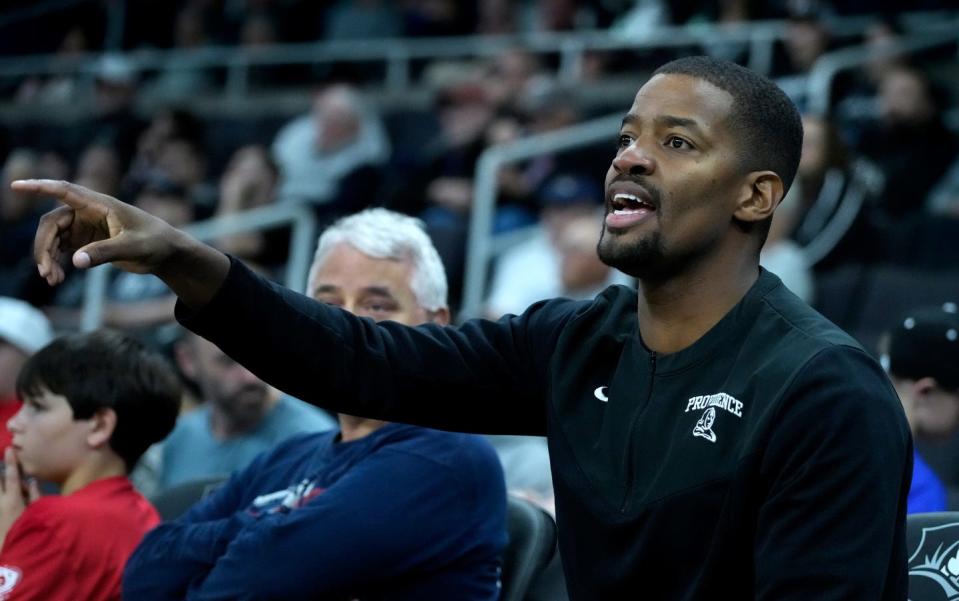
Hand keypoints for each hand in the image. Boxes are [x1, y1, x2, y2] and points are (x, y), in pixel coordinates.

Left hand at [0, 448, 38, 548]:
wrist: (8, 557)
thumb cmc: (28, 534)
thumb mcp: (37, 514)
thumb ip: (35, 496)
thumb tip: (31, 482)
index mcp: (12, 500)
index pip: (11, 475)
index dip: (11, 462)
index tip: (8, 449)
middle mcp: (0, 503)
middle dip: (3, 474)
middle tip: (9, 473)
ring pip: (0, 491)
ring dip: (4, 487)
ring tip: (15, 493)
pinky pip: (2, 500)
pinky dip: (6, 496)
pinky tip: (12, 504)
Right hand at [13, 179, 181, 284]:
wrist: (167, 253)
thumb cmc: (155, 242)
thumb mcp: (133, 247)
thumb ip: (105, 253)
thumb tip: (76, 262)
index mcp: (99, 204)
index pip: (64, 191)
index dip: (39, 187)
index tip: (16, 186)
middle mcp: (88, 212)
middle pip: (52, 223)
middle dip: (44, 246)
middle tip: (45, 271)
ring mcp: (85, 226)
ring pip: (53, 238)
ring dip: (48, 257)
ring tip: (51, 280)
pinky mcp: (87, 241)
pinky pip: (62, 249)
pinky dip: (56, 262)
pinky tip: (56, 278)